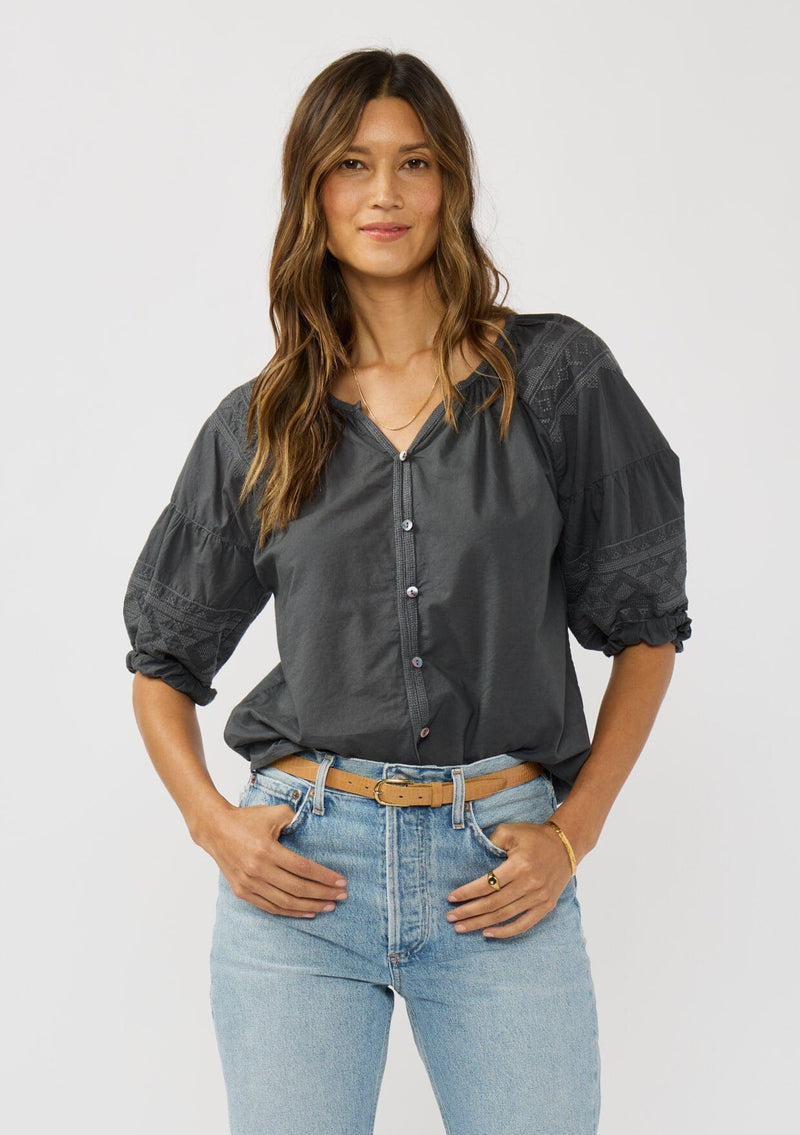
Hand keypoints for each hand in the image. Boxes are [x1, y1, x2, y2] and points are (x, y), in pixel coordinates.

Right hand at [198, 799, 348, 917]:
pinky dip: (290, 912)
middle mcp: (258, 870)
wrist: (215, 829)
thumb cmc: (247, 819)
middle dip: (323, 894)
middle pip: (298, 888)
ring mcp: (249, 883)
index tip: (342, 881)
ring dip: (310, 906)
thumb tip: (313, 825)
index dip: (325, 877)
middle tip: (342, 896)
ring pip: (285, 902)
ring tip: (329, 906)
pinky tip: (307, 911)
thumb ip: (294, 818)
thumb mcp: (273, 813)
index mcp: (267, 850)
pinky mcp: (242, 892)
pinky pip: (271, 907)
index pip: (303, 869)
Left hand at [446, 821, 573, 937]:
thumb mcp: (511, 831)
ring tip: (462, 927)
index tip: (451, 898)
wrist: (565, 845)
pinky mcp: (546, 906)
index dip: (467, 893)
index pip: (487, 884)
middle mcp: (530, 884)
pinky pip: (523, 924)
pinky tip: (487, 933)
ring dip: (481, 923)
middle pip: (493, 904)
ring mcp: (539, 898)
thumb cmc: (534, 837)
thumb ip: (491, 841)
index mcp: (519, 865)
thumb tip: (473, 857)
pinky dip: (505, 932)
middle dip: (469, 912)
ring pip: (504, 916)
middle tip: (450, 918)